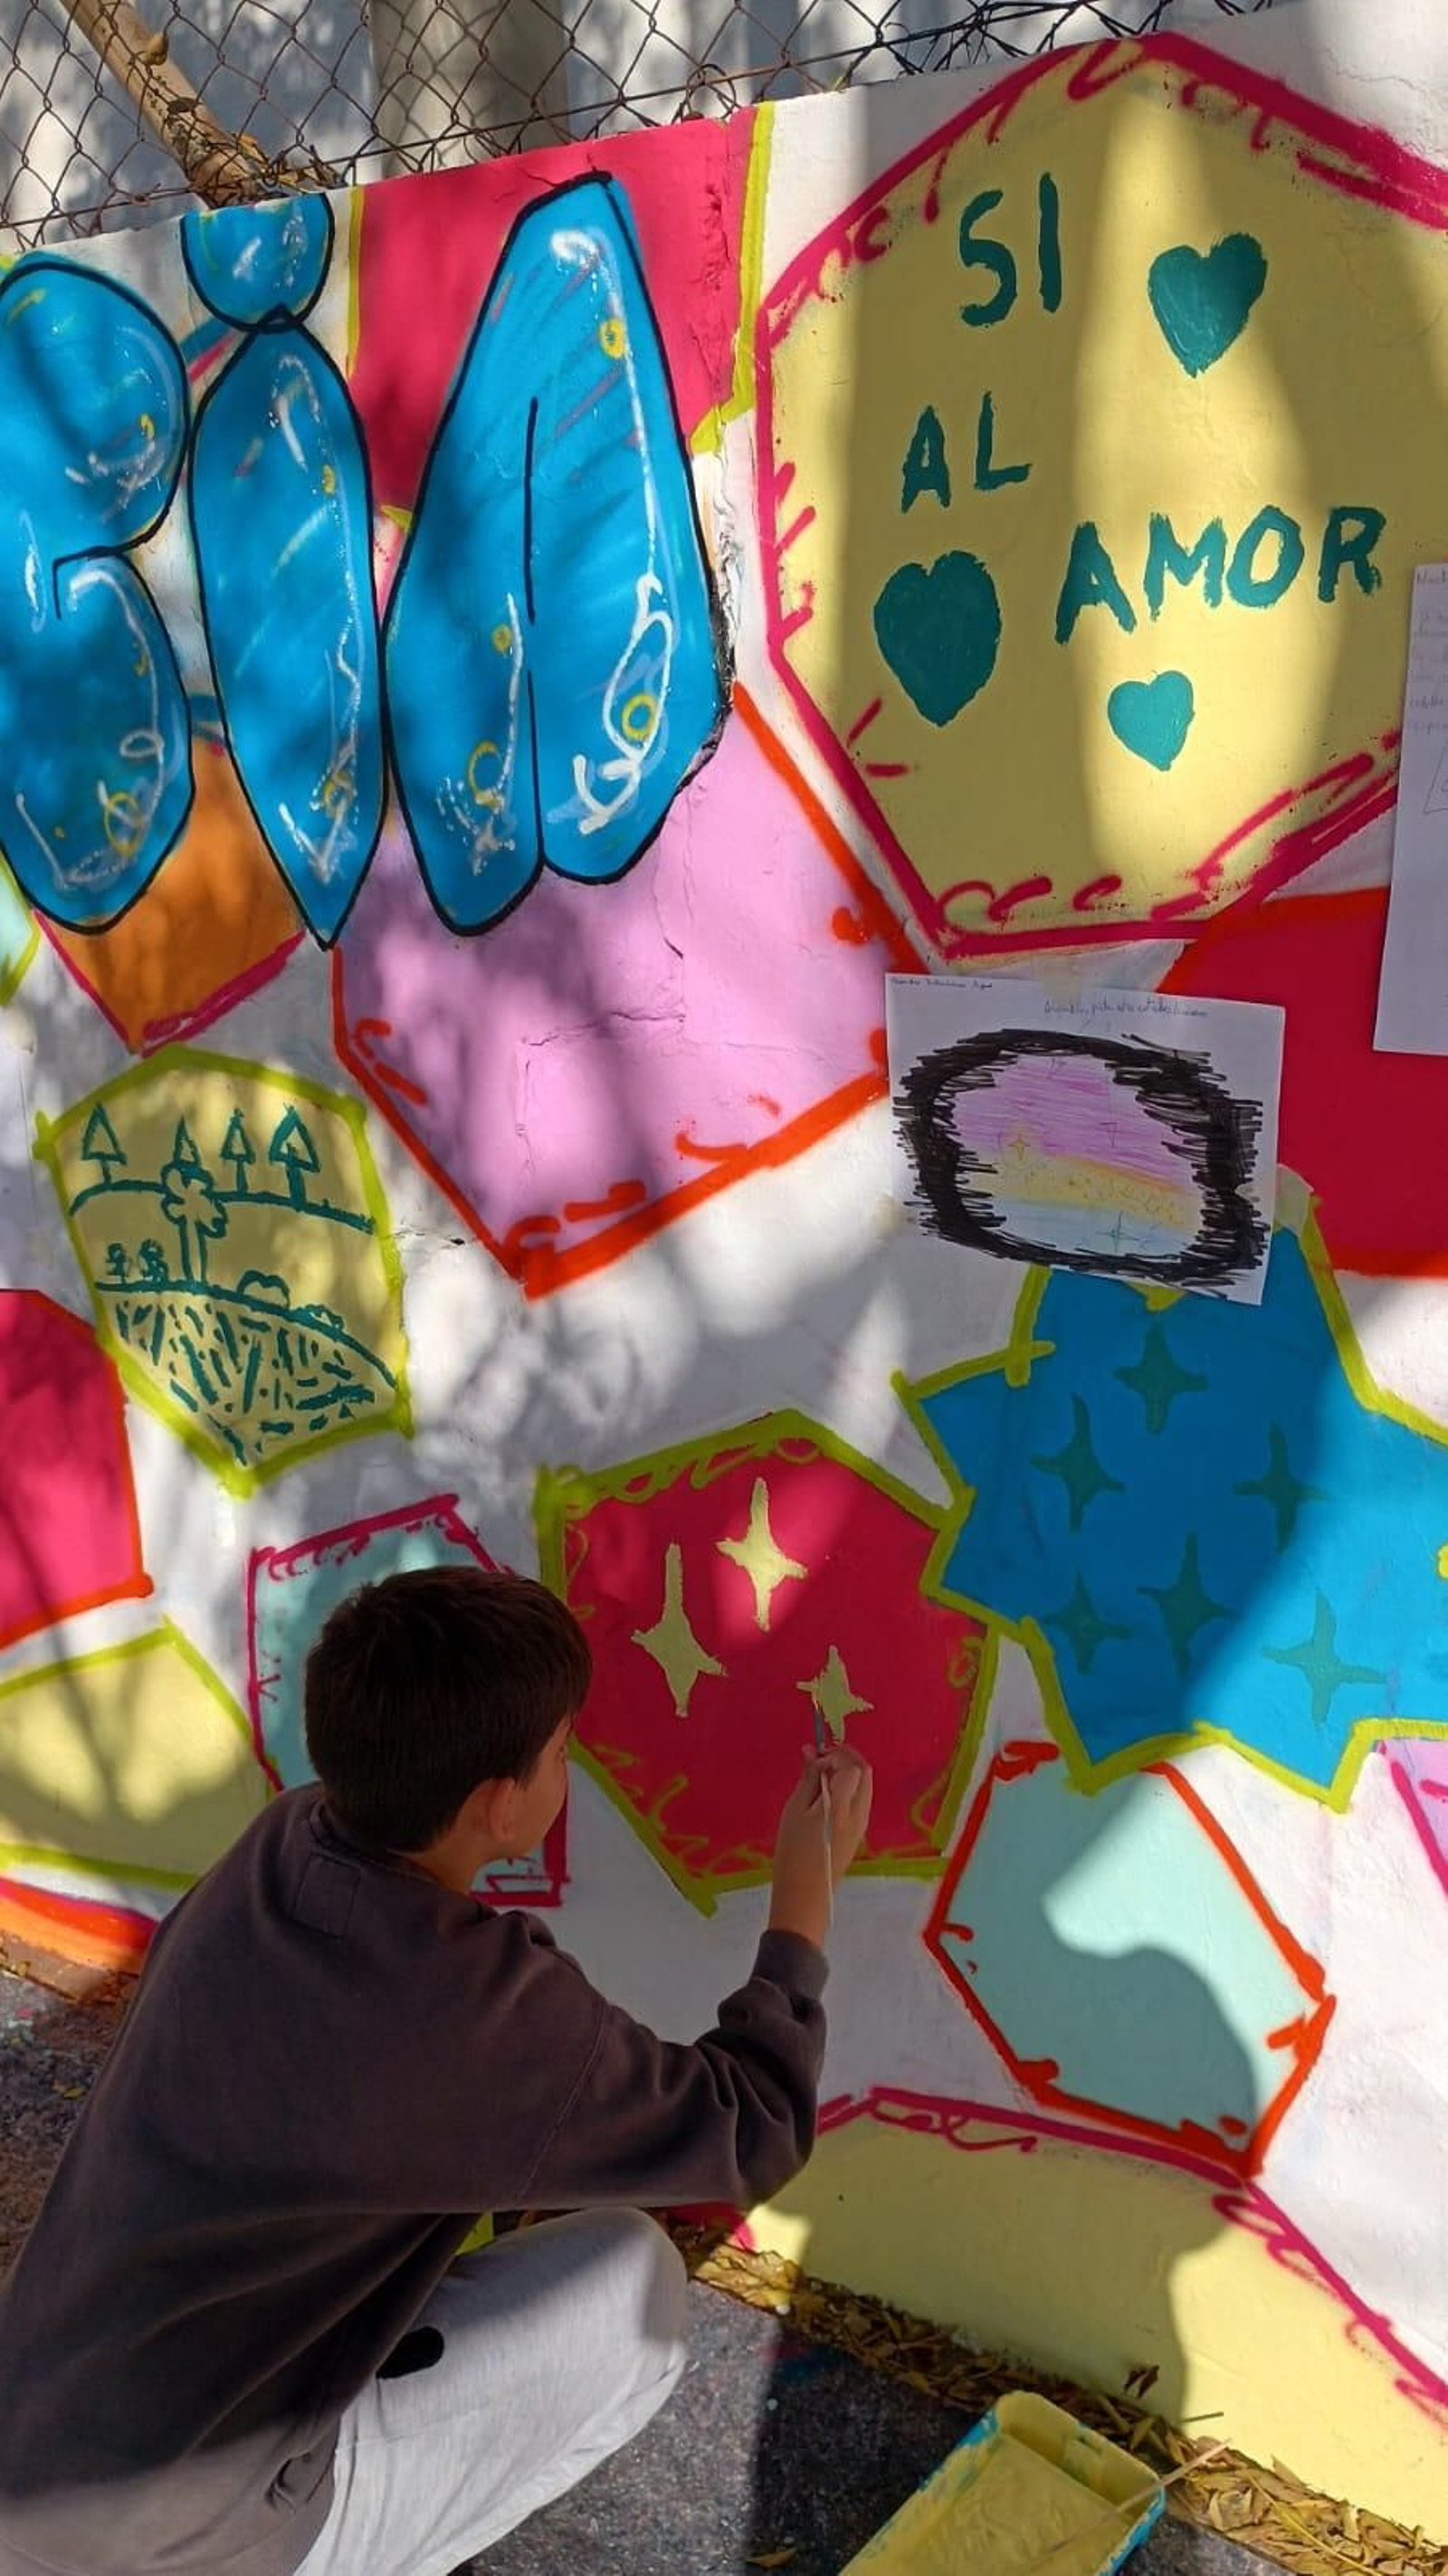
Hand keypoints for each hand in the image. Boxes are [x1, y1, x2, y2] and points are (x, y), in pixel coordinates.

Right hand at [768, 1745, 873, 1949]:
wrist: (805, 1895)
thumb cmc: (793, 1852)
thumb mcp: (794, 1811)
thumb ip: (807, 1779)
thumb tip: (812, 1752)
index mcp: (841, 1805)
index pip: (850, 1766)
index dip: (833, 1754)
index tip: (812, 1756)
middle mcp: (859, 1812)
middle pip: (864, 1772)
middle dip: (845, 1758)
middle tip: (820, 1759)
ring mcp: (862, 1824)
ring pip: (865, 1786)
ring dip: (847, 1773)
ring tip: (819, 1777)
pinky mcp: (859, 1833)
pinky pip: (860, 1800)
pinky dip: (848, 1789)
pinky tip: (825, 1795)